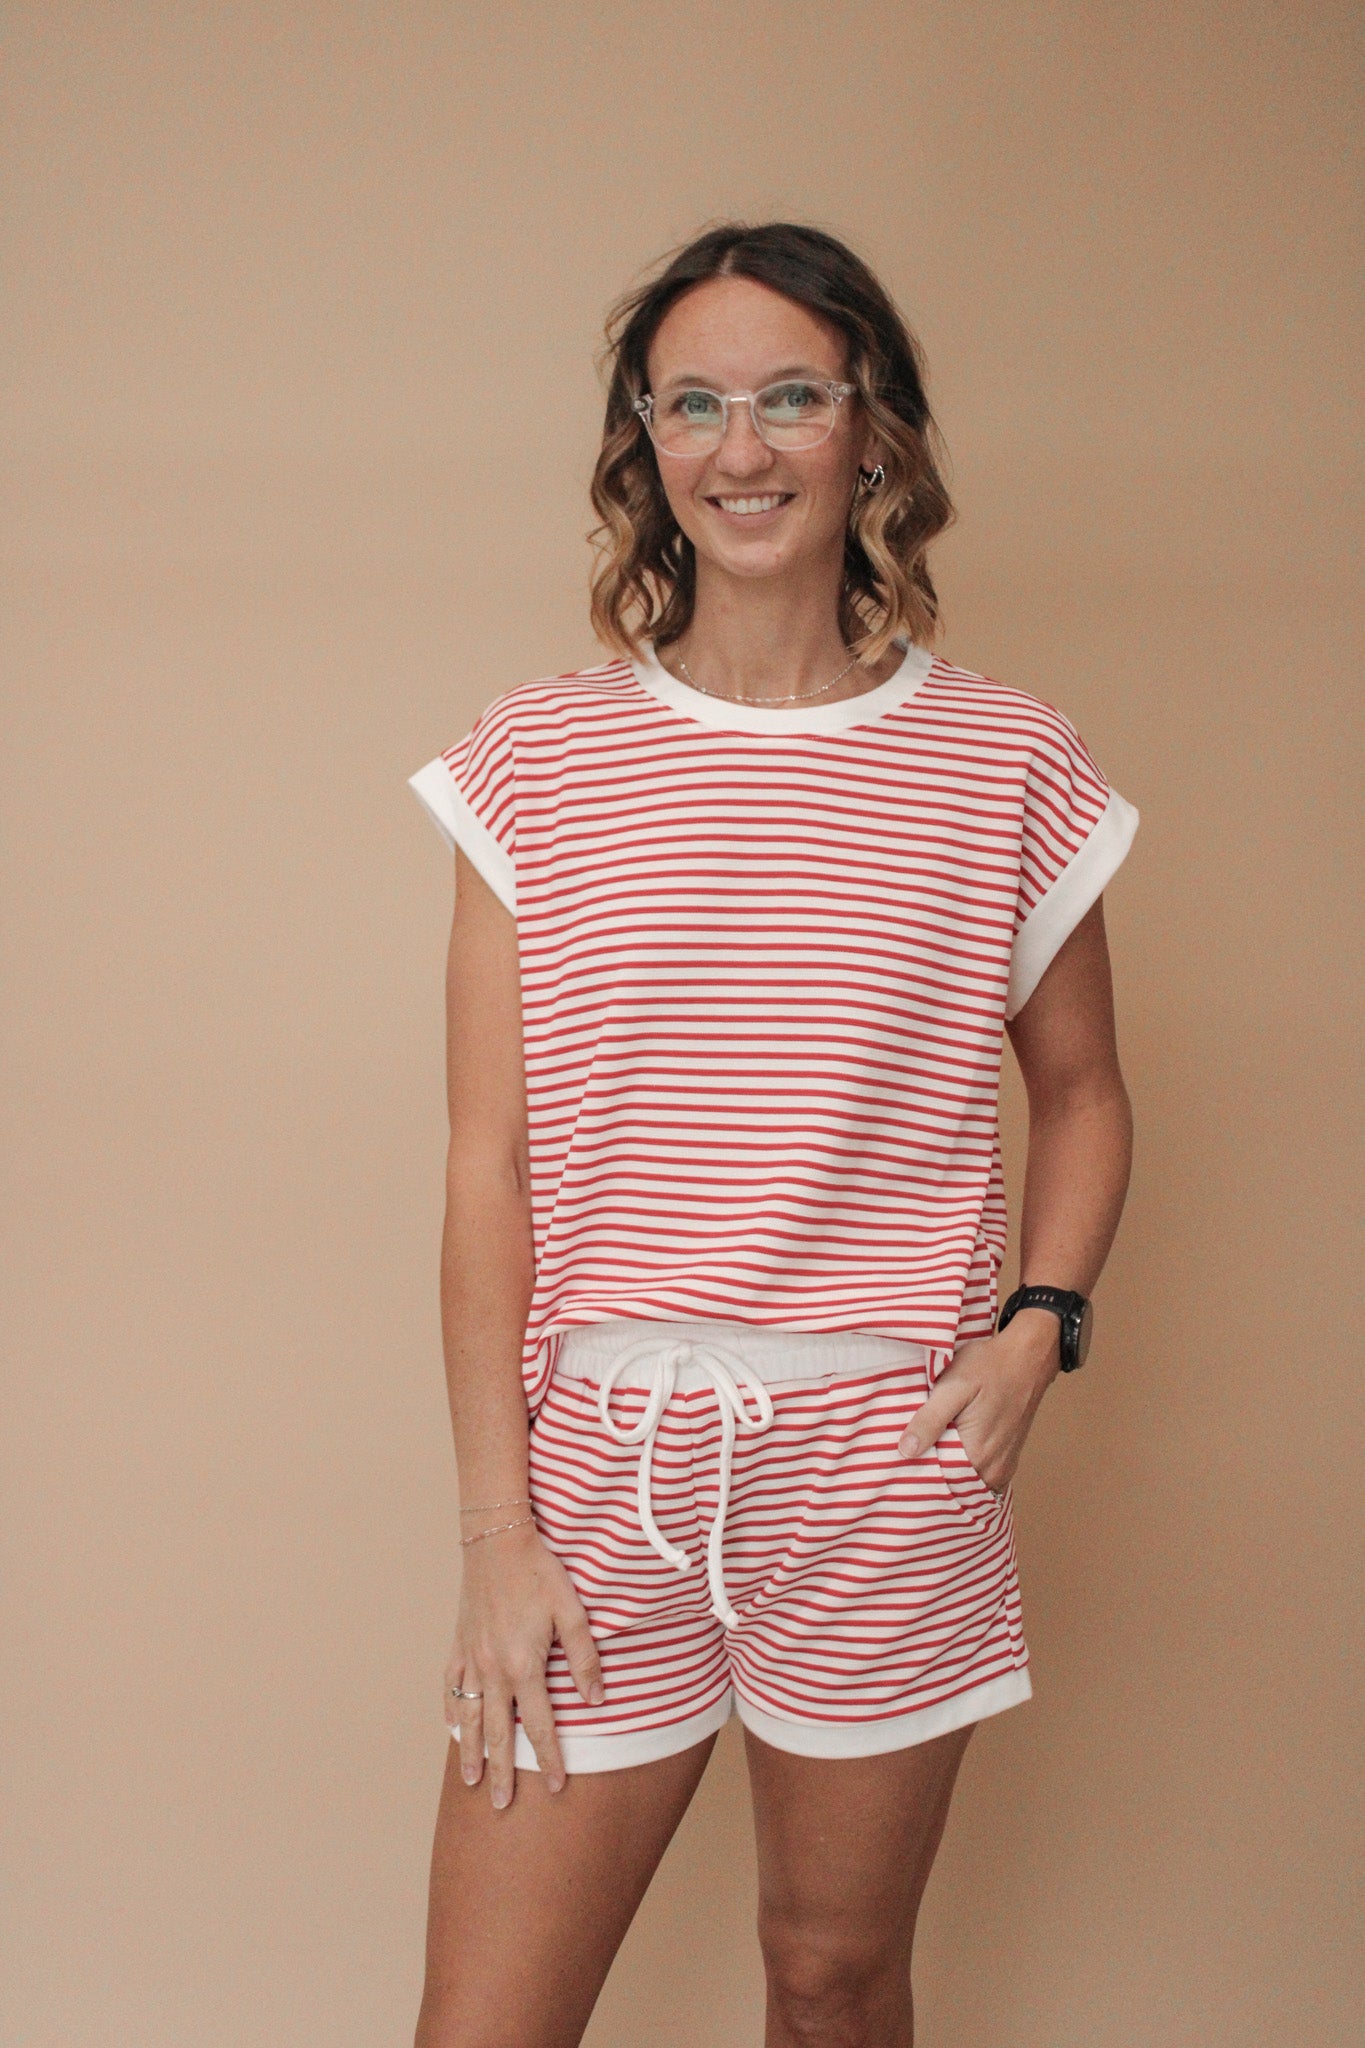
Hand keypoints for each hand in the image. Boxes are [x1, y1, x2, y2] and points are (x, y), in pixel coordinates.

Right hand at [444, 1521, 604, 1809]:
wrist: (496, 1540)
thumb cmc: (538, 1571)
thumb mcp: (573, 1611)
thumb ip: (585, 1658)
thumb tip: (597, 1699)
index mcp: (524, 1666)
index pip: (539, 1725)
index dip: (550, 1758)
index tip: (557, 1786)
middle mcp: (493, 1670)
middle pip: (497, 1733)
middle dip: (503, 1772)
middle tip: (503, 1806)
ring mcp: (471, 1658)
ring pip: (468, 1717)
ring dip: (470, 1752)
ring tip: (473, 1782)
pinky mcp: (459, 1643)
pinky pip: (451, 1685)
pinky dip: (451, 1710)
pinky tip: (452, 1728)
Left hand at [897, 1311, 1062, 1494]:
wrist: (1028, 1357)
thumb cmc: (990, 1367)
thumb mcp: (953, 1386)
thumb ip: (930, 1420)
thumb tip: (905, 1451)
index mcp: (977, 1456)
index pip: (937, 1484)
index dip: (916, 1475)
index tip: (898, 1465)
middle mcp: (993, 1470)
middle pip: (952, 1486)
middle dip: (930, 1475)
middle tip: (908, 1456)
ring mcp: (1003, 1466)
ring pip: (966, 1482)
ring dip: (947, 1471)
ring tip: (927, 1451)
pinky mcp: (1007, 1458)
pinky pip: (980, 1475)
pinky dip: (964, 1468)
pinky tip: (949, 1449)